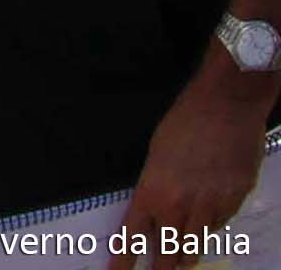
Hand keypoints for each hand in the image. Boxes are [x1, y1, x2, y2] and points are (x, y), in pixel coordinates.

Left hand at [113, 71, 271, 269]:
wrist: (226, 106)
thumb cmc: (185, 122)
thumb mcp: (156, 154)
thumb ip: (155, 187)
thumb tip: (155, 211)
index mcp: (152, 190)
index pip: (132, 236)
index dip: (123, 260)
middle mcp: (181, 204)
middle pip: (169, 252)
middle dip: (161, 269)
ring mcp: (211, 205)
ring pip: (196, 245)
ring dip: (186, 256)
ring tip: (179, 263)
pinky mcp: (235, 201)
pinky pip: (219, 225)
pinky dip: (210, 229)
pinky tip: (206, 227)